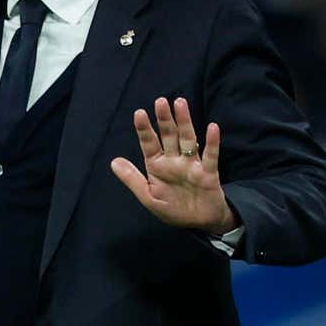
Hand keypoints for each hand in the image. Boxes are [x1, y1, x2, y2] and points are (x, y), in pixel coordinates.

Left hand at [111, 97, 238, 234]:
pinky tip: (212, 128)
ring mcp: (192, 165)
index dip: (144, 129)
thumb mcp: (149, 197)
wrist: (200, 224)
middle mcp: (174, 161)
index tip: (139, 113)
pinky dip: (212, 143)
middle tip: (160, 101)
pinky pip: (210, 156)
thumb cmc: (173, 210)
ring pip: (188, 140)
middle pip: (169, 136)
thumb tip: (113, 161)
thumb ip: (133, 179)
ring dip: (185, 122)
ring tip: (180, 104)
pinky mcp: (209, 173)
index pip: (149, 144)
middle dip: (165, 119)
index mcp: (158, 166)